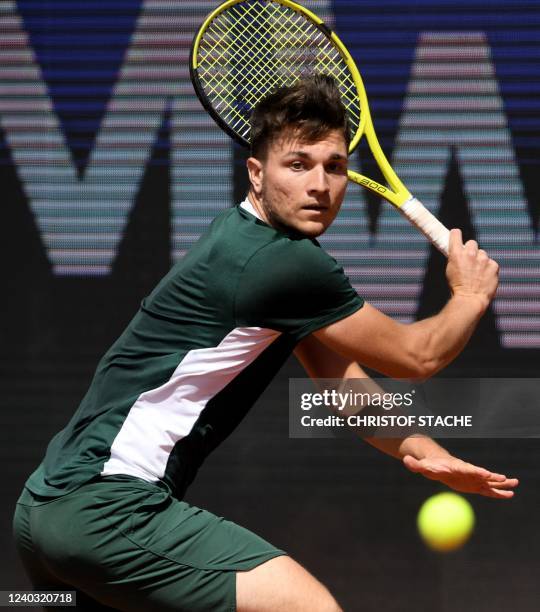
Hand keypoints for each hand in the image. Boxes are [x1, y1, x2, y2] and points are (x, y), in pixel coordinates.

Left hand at [403, 454, 518, 498]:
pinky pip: (488, 490)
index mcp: (457, 467)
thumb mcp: (423, 466)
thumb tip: (406, 461)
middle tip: (504, 478)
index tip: (485, 473)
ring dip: (501, 483)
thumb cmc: (431, 465)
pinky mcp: (475, 485)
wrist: (439, 464)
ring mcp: (473, 478)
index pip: (468, 469)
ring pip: (489, 482)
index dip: (476, 471)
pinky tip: (509, 494)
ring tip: (515, 484)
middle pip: (482, 474)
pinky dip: (498, 492)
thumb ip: (415, 464)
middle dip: (492, 476)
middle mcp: (468, 472)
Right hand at [446, 229, 498, 310]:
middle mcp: (470, 253)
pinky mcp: (493, 265)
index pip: (456, 234)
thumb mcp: (449, 270)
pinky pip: (491, 263)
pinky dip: (488, 269)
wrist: (470, 299)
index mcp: (456, 253)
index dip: (456, 235)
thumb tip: (459, 253)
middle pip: (472, 243)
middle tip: (469, 260)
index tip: (456, 236)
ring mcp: (483, 259)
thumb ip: (455, 258)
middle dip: (471, 250)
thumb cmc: (457, 288)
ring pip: (483, 254)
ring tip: (477, 273)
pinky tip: (484, 277)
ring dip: (480, 260)